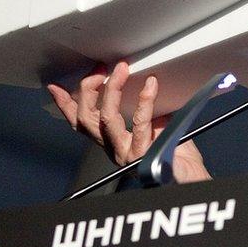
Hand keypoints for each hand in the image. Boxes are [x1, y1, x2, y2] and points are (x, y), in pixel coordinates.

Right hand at [47, 61, 210, 183]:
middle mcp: (113, 149)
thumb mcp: (155, 125)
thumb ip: (144, 110)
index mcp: (112, 142)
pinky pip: (140, 123)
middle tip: (100, 69)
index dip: (66, 106)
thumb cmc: (176, 154)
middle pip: (87, 119)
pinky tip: (149, 85)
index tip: (56, 87)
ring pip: (106, 119)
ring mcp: (126, 153)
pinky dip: (144, 101)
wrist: (192, 177)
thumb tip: (143, 82)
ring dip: (112, 90)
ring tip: (121, 69)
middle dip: (89, 90)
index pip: (81, 123)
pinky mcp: (143, 154)